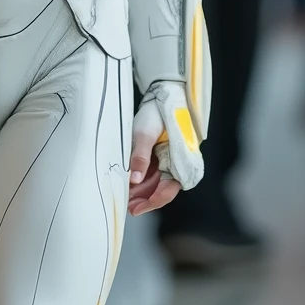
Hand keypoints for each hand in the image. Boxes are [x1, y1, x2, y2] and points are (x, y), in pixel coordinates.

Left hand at [128, 100, 180, 216]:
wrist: (162, 95)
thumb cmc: (157, 113)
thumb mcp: (145, 134)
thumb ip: (140, 157)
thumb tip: (134, 180)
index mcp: (180, 160)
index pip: (168, 189)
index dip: (153, 202)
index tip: (136, 209)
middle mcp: (177, 164)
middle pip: (162, 190)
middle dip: (144, 200)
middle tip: (127, 207)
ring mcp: (169, 161)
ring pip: (156, 184)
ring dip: (141, 192)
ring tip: (125, 198)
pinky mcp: (161, 157)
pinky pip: (152, 174)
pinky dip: (140, 181)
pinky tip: (128, 185)